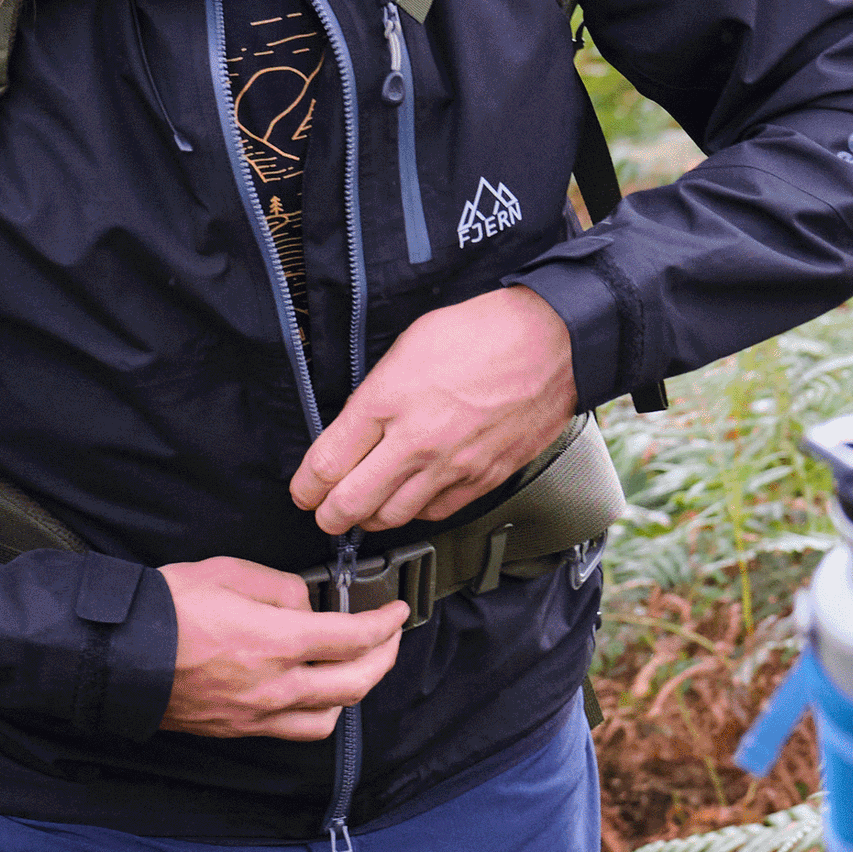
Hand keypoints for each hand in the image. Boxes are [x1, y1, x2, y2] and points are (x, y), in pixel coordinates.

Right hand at [157, 555, 411, 737]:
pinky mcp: (239, 730)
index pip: (354, 639)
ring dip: (354, 692)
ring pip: (330, 717)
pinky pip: (295, 730)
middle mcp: (274, 686)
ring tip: (356, 666)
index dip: (386, 624)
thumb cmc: (164, 609)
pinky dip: (318, 712)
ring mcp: (257, 714)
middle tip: (390, 636)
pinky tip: (316, 691)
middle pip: (356, 683)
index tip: (396, 612)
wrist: (114, 653)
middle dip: (385, 657)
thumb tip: (308, 606)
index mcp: (276, 642)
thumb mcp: (229, 573)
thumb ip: (283, 589)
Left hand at [292, 287, 577, 536]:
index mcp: (386, 402)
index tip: (303, 491)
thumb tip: (353, 432)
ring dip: (371, 518)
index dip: (305, 487)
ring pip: (392, 518)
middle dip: (329, 515)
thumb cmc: (481, 333)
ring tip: (366, 509)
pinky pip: (436, 513)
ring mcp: (451, 466)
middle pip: (351, 505)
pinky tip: (412, 498)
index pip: (326, 465)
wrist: (549, 342)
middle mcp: (415, 442)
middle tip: (325, 512)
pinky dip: (417, 512)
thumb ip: (375, 396)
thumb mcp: (406, 348)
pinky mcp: (482, 479)